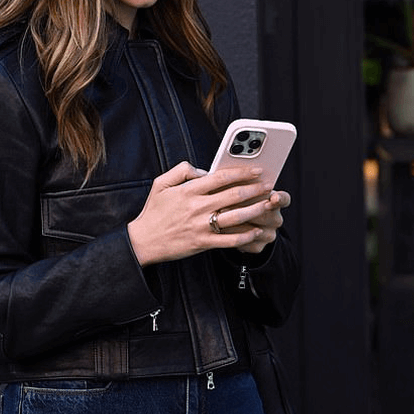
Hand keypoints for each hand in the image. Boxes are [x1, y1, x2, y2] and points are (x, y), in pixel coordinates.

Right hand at [127, 161, 277, 266]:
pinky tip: (257, 231)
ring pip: (235, 217)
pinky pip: (229, 240)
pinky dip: (245, 236)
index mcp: (188, 191)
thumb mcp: (161, 184)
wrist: (144, 241)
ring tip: (269, 205)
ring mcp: (201, 226)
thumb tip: (203, 170)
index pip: (220, 177)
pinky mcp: (203, 243)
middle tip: (269, 186)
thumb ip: (182, 170)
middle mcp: (197, 207)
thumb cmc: (153, 212)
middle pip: (233, 195)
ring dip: (256, 210)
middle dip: (255, 189)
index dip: (242, 173)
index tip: (256, 170)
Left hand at [221, 189, 290, 254]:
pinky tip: (221, 228)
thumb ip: (241, 182)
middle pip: (266, 214)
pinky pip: (246, 243)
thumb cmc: (238, 198)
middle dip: (247, 207)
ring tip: (220, 214)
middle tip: (229, 204)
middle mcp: (275, 218)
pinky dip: (233, 236)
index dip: (280, 198)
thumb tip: (232, 173)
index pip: (284, 199)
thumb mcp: (241, 188)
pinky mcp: (258, 246)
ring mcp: (268, 234)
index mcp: (276, 201)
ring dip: (235, 221)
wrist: (237, 224)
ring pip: (255, 229)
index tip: (274, 197)